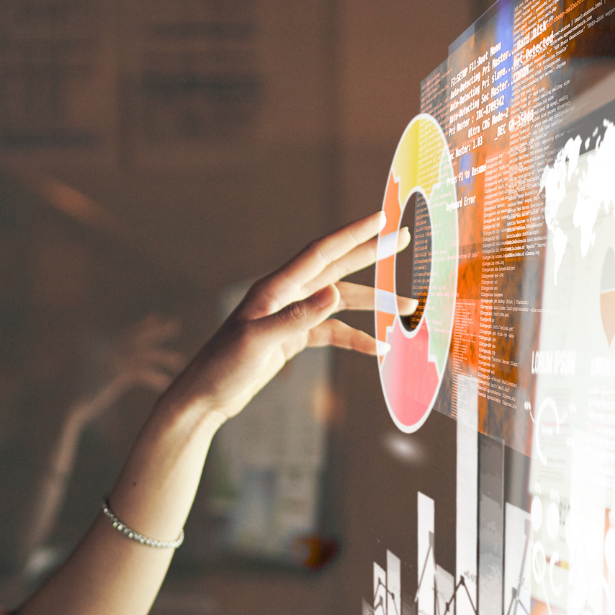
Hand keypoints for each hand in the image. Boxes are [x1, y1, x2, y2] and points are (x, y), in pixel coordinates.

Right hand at [69, 314, 183, 430]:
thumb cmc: (75, 392)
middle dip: (156, 331)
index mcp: (98, 342)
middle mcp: (104, 346)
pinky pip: (141, 373)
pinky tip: (164, 384)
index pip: (125, 332)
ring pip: (143, 354)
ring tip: (179, 360)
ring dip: (163, 357)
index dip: (142, 326)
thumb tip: (110, 362)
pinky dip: (153, 378)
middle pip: (136, 337)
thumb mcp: (90, 374)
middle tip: (174, 324)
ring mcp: (110, 358)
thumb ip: (102, 363)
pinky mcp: (115, 373)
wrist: (66, 404)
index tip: (157, 320)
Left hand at [162, 211, 414, 423]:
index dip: (352, 234)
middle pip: (336, 267)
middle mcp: (285, 295)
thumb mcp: (258, 342)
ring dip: (372, 304)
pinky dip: (355, 338)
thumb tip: (335, 294)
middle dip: (370, 254)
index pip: (321, 252)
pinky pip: (331, 332)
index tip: (381, 218)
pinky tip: (378, 348)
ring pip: (339, 302)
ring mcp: (290, 316)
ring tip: (407, 306)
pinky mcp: (292, 338)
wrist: (206, 396)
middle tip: (403, 237)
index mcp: (275, 288)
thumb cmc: (224, 366)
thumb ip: (297, 318)